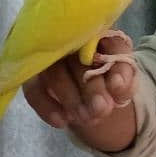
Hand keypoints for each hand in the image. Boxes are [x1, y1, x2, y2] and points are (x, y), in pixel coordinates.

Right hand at [23, 35, 137, 129]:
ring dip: (72, 99)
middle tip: (101, 110)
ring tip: (86, 119)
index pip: (112, 44)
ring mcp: (48, 55)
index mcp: (101, 34)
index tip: (119, 88)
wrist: (86, 95)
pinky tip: (61, 122)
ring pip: (55, 73)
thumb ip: (123, 84)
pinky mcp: (33, 74)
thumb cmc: (105, 81)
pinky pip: (33, 88)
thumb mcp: (120, 84)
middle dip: (93, 88)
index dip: (117, 67)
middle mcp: (71, 38)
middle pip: (79, 59)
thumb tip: (118, 87)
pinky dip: (46, 106)